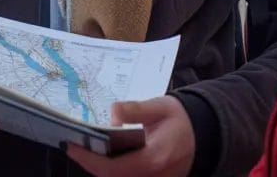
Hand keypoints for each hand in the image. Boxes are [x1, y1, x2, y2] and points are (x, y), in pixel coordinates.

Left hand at [66, 96, 195, 176]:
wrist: (204, 135)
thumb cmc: (180, 119)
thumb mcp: (161, 106)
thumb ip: (137, 109)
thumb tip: (113, 113)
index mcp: (155, 157)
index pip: (115, 168)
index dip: (90, 160)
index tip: (72, 146)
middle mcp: (154, 176)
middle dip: (90, 164)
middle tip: (73, 145)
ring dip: (100, 168)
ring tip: (84, 149)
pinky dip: (112, 170)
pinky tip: (101, 155)